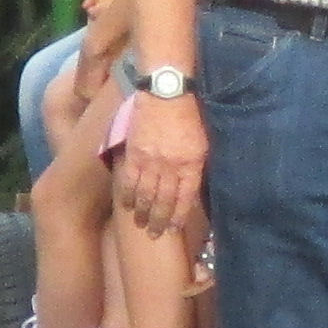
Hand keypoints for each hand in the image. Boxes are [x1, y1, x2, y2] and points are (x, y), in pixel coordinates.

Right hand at [116, 88, 206, 238]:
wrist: (167, 92)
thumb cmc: (189, 114)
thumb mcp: (202, 142)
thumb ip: (195, 165)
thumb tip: (190, 186)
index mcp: (191, 164)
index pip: (185, 198)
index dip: (178, 216)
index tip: (173, 228)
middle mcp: (170, 167)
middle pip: (163, 201)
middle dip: (158, 221)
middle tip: (153, 234)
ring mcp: (151, 161)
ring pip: (145, 195)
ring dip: (141, 213)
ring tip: (139, 225)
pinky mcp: (134, 153)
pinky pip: (129, 180)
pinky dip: (127, 195)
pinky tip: (126, 205)